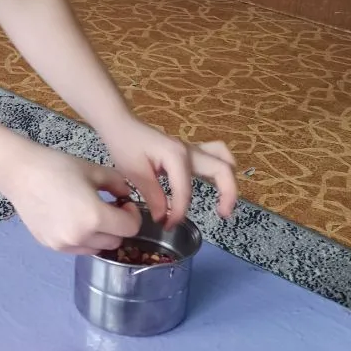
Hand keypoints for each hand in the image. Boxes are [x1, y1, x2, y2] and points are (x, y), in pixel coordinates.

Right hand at [6, 147, 141, 253]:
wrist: (21, 173)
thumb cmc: (58, 166)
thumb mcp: (94, 170)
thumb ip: (118, 184)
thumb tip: (127, 195)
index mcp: (95, 218)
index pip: (130, 228)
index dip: (133, 215)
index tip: (124, 203)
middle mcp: (80, 237)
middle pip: (115, 241)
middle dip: (117, 226)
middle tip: (109, 208)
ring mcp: (64, 244)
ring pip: (96, 248)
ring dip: (101, 235)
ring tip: (90, 215)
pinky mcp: (51, 245)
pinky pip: (77, 247)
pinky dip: (82, 238)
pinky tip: (73, 218)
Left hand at [102, 118, 236, 224]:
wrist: (121, 124)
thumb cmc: (125, 144)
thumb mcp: (135, 173)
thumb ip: (153, 196)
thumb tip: (164, 218)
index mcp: (177, 157)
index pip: (185, 191)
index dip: (179, 212)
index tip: (168, 225)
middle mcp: (190, 152)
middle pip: (222, 169)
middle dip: (228, 193)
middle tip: (222, 215)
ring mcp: (191, 150)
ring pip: (223, 159)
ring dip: (229, 180)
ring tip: (224, 202)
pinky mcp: (189, 152)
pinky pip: (214, 157)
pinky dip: (219, 172)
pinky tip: (214, 186)